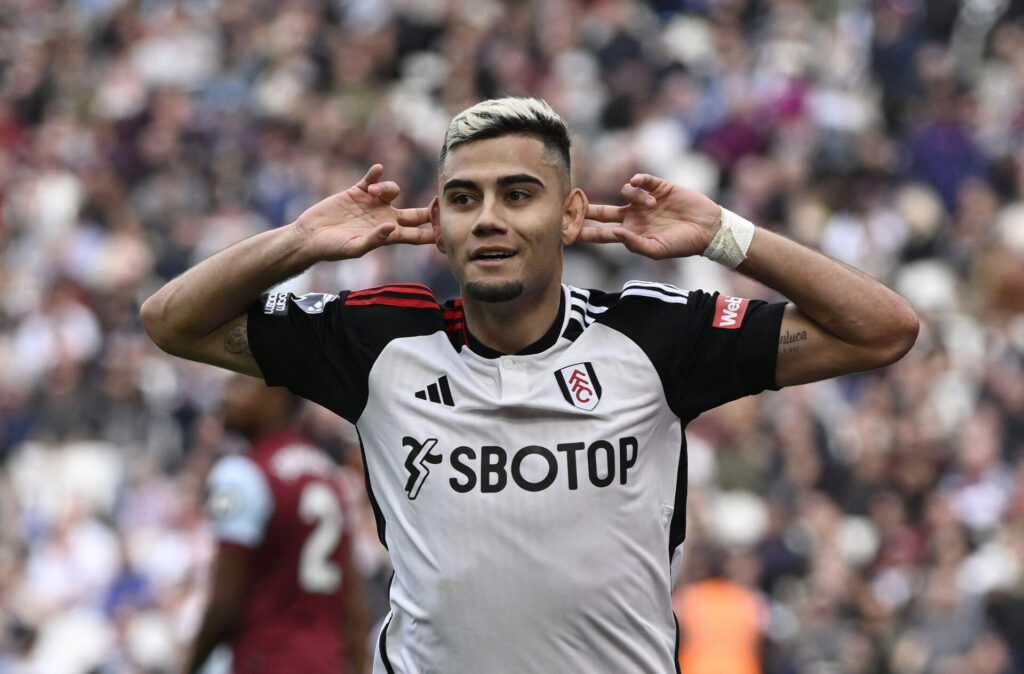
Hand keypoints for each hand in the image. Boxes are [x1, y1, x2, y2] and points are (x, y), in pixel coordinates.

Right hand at [292, 164, 432, 260]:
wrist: (309, 236)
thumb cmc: (332, 249)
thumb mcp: (354, 248)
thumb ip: (375, 239)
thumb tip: (392, 227)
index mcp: (389, 235)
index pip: (418, 235)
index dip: (434, 232)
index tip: (447, 227)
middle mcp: (385, 218)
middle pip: (415, 213)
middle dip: (429, 208)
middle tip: (439, 200)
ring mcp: (372, 204)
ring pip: (393, 191)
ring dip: (387, 188)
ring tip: (370, 194)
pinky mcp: (357, 192)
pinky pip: (372, 179)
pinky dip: (376, 174)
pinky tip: (377, 170)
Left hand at [578, 174, 721, 258]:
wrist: (707, 229)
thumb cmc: (683, 244)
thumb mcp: (657, 250)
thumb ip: (635, 244)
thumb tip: (616, 234)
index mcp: (631, 234)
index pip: (602, 234)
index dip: (585, 232)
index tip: (567, 232)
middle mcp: (633, 217)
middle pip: (602, 211)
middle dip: (586, 208)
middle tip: (571, 202)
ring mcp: (644, 201)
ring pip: (624, 192)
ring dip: (635, 197)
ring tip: (654, 206)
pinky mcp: (658, 187)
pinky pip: (640, 179)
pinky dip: (637, 180)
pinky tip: (639, 183)